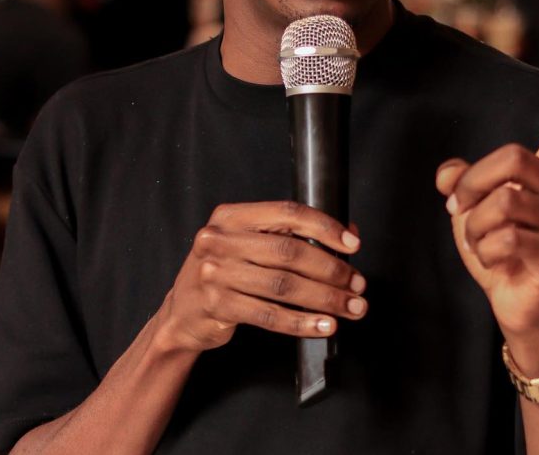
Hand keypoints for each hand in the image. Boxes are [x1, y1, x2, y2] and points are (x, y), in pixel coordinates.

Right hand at [156, 201, 367, 352]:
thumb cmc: (224, 274)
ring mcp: (215, 274)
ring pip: (284, 286)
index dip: (325, 227)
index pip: (287, 213)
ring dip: (325, 299)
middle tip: (357, 284)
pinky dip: (302, 323)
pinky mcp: (218, 306)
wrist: (182, 313)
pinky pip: (270, 315)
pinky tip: (324, 325)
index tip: (352, 244)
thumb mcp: (249, 245)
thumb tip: (348, 234)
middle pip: (289, 252)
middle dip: (332, 270)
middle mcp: (219, 240)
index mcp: (231, 216)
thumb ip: (294, 235)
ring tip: (350, 307)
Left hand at [435, 59, 538, 336]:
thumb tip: (448, 172)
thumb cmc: (497, 252)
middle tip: (456, 208)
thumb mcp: (471, 211)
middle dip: (471, 184)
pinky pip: (503, 237)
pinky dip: (483, 252)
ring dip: (473, 227)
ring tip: (481, 244)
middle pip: (511, 159)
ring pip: (502, 202)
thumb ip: (460, 183)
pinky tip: (495, 263)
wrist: (515, 304)